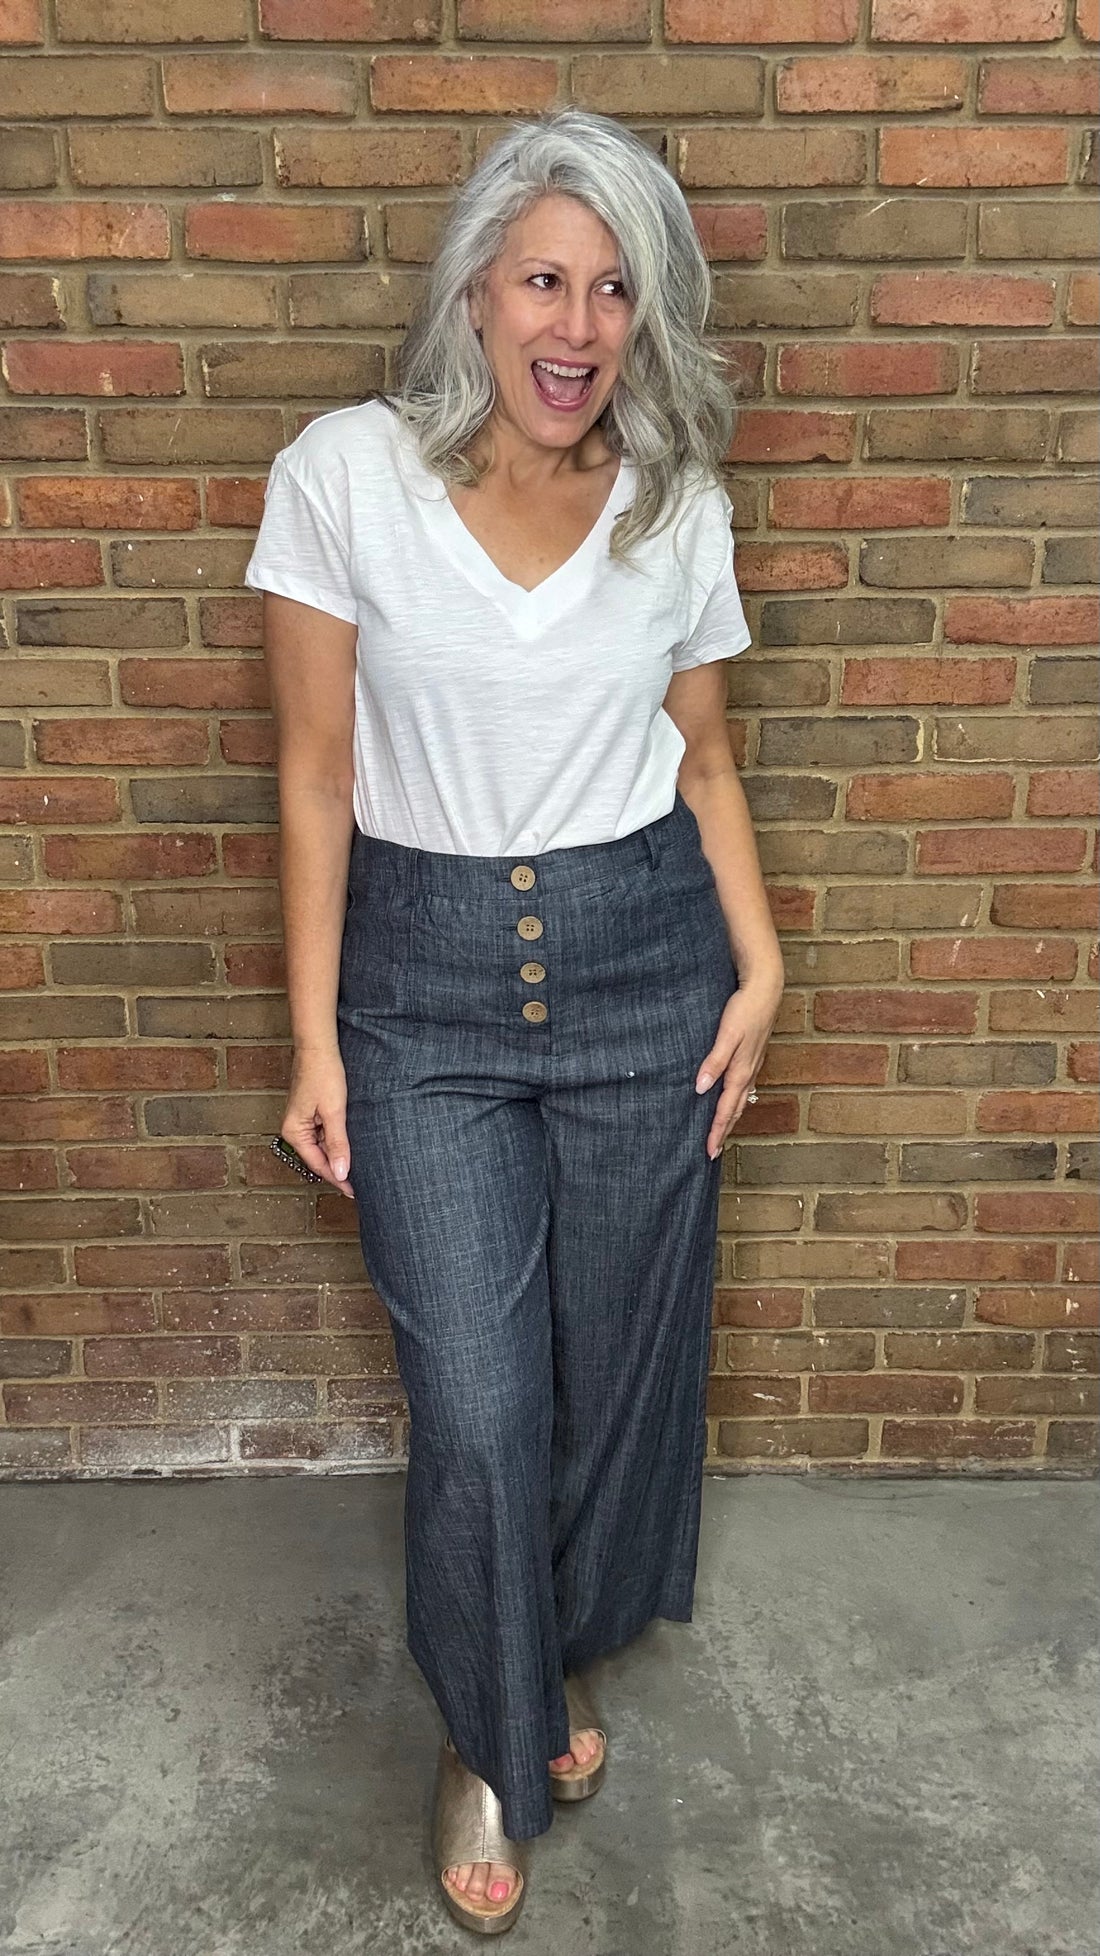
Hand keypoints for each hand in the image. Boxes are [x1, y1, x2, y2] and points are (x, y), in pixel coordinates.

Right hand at [281, 1047, 354, 1198]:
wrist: (319, 1046)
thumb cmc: (324, 1074)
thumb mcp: (334, 1112)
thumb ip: (338, 1143)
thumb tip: (340, 1172)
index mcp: (295, 1132)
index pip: (318, 1164)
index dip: (337, 1178)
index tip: (354, 1191)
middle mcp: (295, 1129)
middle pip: (318, 1158)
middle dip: (338, 1169)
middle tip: (361, 1184)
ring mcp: (302, 1121)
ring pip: (322, 1147)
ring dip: (338, 1156)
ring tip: (360, 1168)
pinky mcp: (311, 1113)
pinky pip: (323, 1134)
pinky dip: (337, 1142)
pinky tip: (351, 1146)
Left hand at [694, 975, 782, 1160]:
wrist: (765, 987)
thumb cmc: (745, 1009)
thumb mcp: (727, 1035)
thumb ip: (714, 1062)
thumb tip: (700, 1089)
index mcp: (741, 1071)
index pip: (726, 1110)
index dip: (717, 1131)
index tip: (709, 1152)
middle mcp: (748, 1072)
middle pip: (736, 1109)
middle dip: (724, 1130)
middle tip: (713, 1151)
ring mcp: (753, 1064)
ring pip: (741, 1098)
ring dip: (731, 1117)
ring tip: (722, 1130)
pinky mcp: (753, 1054)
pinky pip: (743, 1085)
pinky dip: (736, 1099)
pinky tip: (731, 1097)